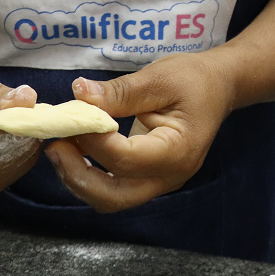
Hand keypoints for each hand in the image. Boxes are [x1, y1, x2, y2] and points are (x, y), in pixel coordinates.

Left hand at [45, 53, 231, 212]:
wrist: (220, 86)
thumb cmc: (195, 78)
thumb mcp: (159, 77)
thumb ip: (119, 92)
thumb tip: (78, 94)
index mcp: (178, 151)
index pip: (124, 158)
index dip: (92, 140)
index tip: (70, 115)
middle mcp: (170, 176)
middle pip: (113, 196)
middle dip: (77, 175)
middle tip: (55, 145)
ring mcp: (161, 181)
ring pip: (110, 198)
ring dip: (79, 178)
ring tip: (61, 146)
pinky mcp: (150, 177)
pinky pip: (114, 186)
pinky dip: (90, 174)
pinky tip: (78, 149)